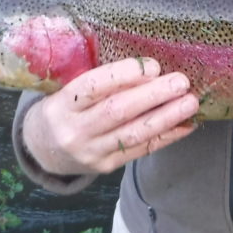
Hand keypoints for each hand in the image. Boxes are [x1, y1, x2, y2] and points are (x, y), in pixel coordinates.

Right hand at [21, 57, 199, 175]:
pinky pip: (141, 150)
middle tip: (180, 82)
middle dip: (153, 95)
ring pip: (133, 134)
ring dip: (166, 117)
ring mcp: (91, 152)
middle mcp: (74, 130)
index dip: (124, 75)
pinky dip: (166, 136)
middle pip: (117, 111)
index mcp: (62, 104)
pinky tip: (186, 124)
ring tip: (190, 103)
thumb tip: (149, 67)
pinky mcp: (106, 166)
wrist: (43, 150)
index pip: (93, 87)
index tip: (152, 66)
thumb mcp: (68, 89)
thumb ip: (100, 80)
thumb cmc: (64, 108)